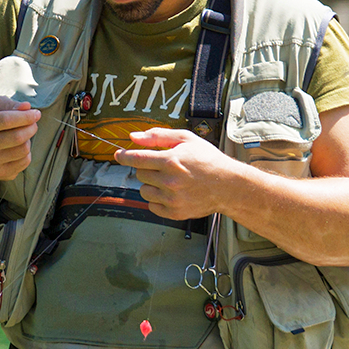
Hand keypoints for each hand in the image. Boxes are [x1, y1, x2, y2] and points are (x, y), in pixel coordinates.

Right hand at [0, 97, 41, 181]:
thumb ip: (11, 105)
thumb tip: (27, 106)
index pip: (7, 120)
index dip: (26, 116)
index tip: (37, 114)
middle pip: (18, 137)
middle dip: (32, 128)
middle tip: (33, 124)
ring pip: (24, 149)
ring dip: (28, 140)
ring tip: (22, 137)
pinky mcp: (0, 174)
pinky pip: (25, 162)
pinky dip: (26, 153)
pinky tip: (18, 149)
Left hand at [115, 127, 237, 219]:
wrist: (229, 185)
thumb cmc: (208, 160)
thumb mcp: (186, 140)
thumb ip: (158, 136)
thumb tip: (133, 137)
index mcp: (171, 161)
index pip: (136, 159)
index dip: (124, 156)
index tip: (119, 155)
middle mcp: (169, 181)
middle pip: (140, 174)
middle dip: (148, 168)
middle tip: (164, 167)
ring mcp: (172, 199)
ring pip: (143, 191)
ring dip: (152, 184)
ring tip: (170, 180)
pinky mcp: (174, 212)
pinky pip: (152, 206)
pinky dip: (158, 199)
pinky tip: (172, 193)